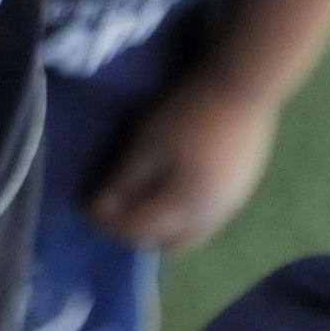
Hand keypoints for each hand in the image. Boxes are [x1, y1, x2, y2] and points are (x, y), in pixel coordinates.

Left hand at [88, 76, 278, 252]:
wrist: (243, 86)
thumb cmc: (189, 113)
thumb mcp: (148, 144)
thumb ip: (124, 181)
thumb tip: (100, 209)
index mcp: (187, 208)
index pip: (139, 230)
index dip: (108, 223)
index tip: (86, 205)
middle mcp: (213, 217)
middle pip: (167, 243)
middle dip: (134, 233)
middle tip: (111, 210)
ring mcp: (232, 204)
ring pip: (190, 234)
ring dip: (160, 227)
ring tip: (137, 201)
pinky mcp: (242, 188)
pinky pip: (206, 218)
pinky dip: (180, 216)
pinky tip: (169, 191)